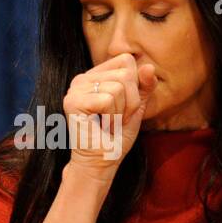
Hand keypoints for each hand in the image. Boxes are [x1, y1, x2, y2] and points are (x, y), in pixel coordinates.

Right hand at [62, 52, 155, 178]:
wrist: (102, 162)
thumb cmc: (116, 136)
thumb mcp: (136, 107)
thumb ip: (144, 86)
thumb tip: (149, 66)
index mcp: (95, 75)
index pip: (126, 60)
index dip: (135, 85)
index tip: (124, 106)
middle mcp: (82, 78)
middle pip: (125, 73)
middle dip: (131, 101)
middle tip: (116, 119)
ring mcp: (75, 88)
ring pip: (118, 87)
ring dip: (121, 112)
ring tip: (109, 124)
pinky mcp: (73, 101)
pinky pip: (107, 99)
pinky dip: (112, 118)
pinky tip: (102, 127)